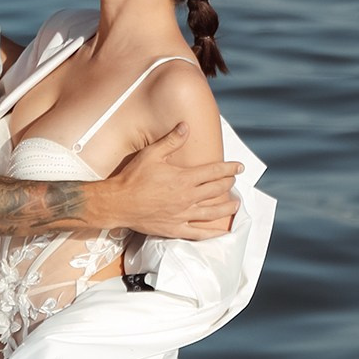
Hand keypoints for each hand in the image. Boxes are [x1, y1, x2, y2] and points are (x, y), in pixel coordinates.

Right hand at [109, 125, 240, 241]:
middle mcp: (187, 197)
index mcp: (184, 179)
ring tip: (236, 205)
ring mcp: (182, 215)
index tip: (239, 167)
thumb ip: (171, 140)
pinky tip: (222, 232)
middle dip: (228, 184)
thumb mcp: (152, 154)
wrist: (118, 203)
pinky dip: (212, 233)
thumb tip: (186, 126)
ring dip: (227, 207)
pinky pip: (198, 233)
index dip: (229, 168)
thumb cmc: (133, 177)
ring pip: (212, 212)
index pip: (214, 172)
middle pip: (216, 190)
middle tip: (234, 181)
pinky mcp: (175, 228)